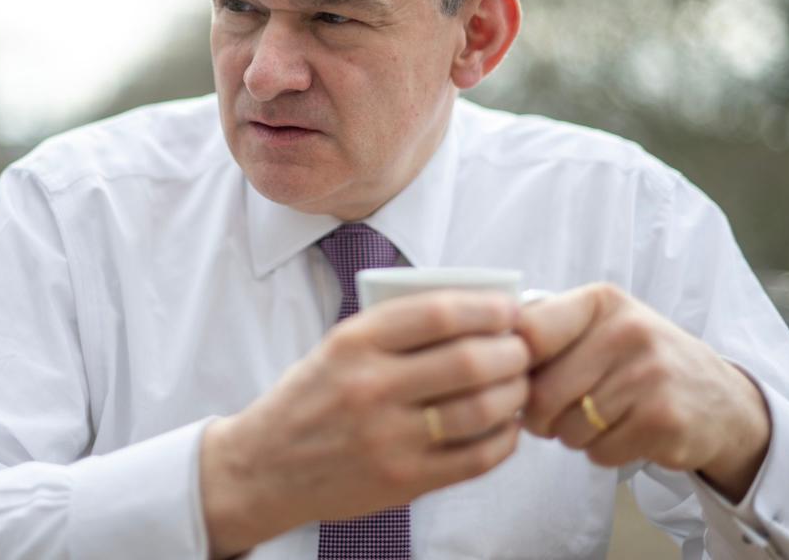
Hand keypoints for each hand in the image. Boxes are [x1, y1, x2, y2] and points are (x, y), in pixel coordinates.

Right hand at [200, 291, 529, 558]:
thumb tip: (478, 310)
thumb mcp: (338, 347)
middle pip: (469, 360)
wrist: (266, 466)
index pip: (439, 313)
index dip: (487, 308)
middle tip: (522, 350)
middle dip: (512, 351)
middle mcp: (370, 387)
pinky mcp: (403, 481)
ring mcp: (387, 438)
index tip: (508, 309)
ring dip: (514, 393)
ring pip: (479, 409)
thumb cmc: (312, 398)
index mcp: (354, 342)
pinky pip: (475, 458)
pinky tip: (504, 426)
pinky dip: (503, 439)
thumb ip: (397, 328)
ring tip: (518, 385)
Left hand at [515, 283, 770, 501]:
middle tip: (555, 413)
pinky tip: (624, 433)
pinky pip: (598, 453)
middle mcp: (627, 331)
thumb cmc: (639, 361)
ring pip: (567, 428)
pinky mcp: (664, 420)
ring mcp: (649, 376)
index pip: (527, 332)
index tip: (516, 378)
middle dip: (538, 415)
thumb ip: (547, 331)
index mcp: (601, 301)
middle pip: (541, 393)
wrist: (720, 400)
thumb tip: (484, 355)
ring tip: (599, 418)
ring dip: (571, 435)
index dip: (511, 366)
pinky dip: (601, 452)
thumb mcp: (601, 326)